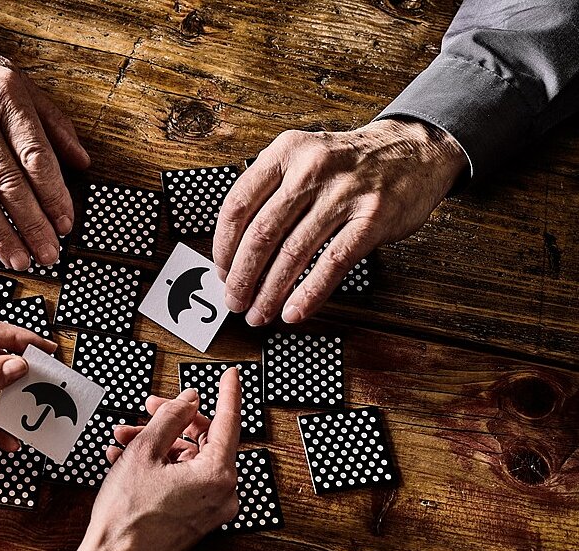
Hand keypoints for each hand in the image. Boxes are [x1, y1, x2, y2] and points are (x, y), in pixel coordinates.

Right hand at [0, 6, 90, 269]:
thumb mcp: (20, 84)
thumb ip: (53, 124)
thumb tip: (83, 162)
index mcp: (7, 97)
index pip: (36, 156)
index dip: (54, 195)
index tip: (65, 224)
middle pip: (8, 181)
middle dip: (31, 224)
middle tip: (48, 254)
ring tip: (17, 259)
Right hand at [65, 370, 241, 550]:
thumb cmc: (126, 516)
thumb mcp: (145, 451)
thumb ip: (171, 418)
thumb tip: (188, 400)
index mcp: (218, 474)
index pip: (229, 421)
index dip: (227, 392)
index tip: (232, 375)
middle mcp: (222, 494)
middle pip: (204, 440)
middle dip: (172, 421)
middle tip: (149, 407)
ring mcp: (211, 509)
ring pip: (189, 460)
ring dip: (159, 444)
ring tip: (124, 438)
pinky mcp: (197, 518)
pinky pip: (185, 480)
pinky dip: (161, 465)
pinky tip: (128, 459)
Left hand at [213, 118, 467, 325]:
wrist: (414, 150)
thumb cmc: (349, 164)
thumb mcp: (303, 158)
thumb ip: (271, 192)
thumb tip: (236, 251)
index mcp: (285, 152)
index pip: (238, 205)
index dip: (223, 246)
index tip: (221, 272)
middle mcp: (311, 169)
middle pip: (261, 234)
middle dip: (243, 277)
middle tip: (234, 302)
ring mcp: (344, 193)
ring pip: (293, 253)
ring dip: (270, 292)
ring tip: (259, 313)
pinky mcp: (372, 218)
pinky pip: (332, 264)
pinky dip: (309, 293)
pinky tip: (294, 311)